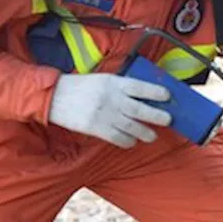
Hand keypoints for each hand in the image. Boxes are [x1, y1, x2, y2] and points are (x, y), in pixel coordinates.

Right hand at [47, 73, 171, 148]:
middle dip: (156, 116)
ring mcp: (103, 114)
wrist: (55, 97)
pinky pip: (116, 137)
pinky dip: (127, 141)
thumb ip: (121, 87)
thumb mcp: (103, 80)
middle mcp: (111, 98)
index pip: (139, 87)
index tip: (167, 96)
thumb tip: (145, 95)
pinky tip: (132, 141)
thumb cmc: (82, 87)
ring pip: (131, 126)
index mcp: (113, 83)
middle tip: (168, 120)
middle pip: (139, 109)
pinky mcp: (94, 127)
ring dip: (145, 132)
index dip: (155, 92)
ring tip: (152, 136)